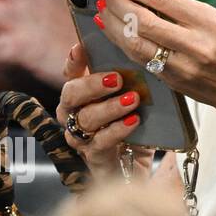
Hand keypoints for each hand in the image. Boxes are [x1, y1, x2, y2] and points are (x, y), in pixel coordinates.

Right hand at [56, 41, 146, 177]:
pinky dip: (117, 130)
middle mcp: (74, 114)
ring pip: (84, 119)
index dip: (74, 60)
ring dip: (108, 107)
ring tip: (132, 99)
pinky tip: (133, 121)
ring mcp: (80, 138)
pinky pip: (100, 143)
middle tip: (115, 79)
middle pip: (70, 95)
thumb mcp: (136, 99)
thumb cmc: (133, 127)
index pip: (71, 73)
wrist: (135, 167)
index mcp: (82, 95)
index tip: (81, 47)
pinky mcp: (93, 158)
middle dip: (91, 85)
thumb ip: (133, 80)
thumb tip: (145, 57)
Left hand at [96, 0, 215, 122]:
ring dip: (113, 24)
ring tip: (103, 10)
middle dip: (118, 2)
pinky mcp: (173, 81)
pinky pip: (141, 59)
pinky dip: (122, 43)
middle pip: (143, 19)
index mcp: (212, 22)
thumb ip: (190, 12)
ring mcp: (182, 66)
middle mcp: (196, 44)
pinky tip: (113, 32)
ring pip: (135, 41)